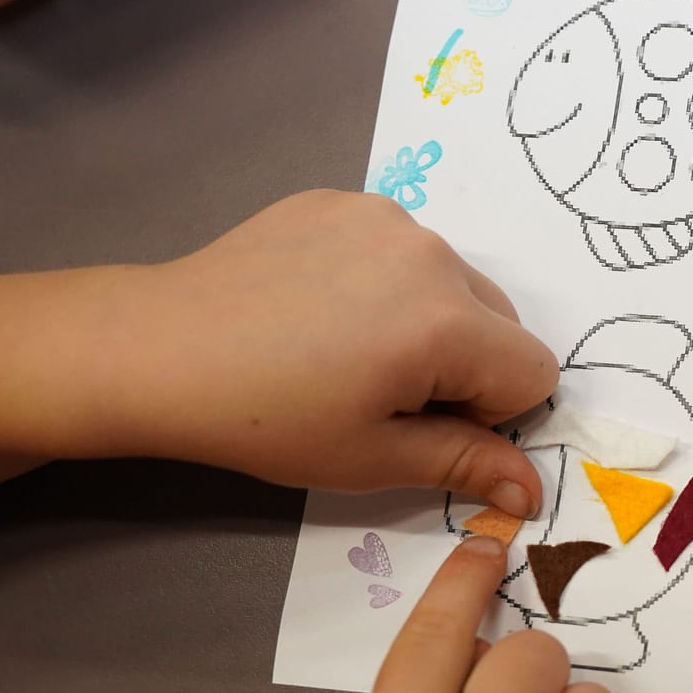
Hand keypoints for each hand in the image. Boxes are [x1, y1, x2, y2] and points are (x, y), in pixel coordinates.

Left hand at [0, 190, 558, 511]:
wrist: (157, 348)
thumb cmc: (266, 418)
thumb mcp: (371, 458)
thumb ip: (465, 465)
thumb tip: (531, 493)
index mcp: (447, 324)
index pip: (534, 371)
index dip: (492, 413)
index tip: (425, 423)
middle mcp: (432, 255)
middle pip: (502, 321)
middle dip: (466, 362)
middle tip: (383, 391)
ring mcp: (387, 218)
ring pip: (453, 281)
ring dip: (427, 318)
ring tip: (345, 346)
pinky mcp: (344, 200)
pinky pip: (401, 246)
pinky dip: (382, 278)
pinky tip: (320, 306)